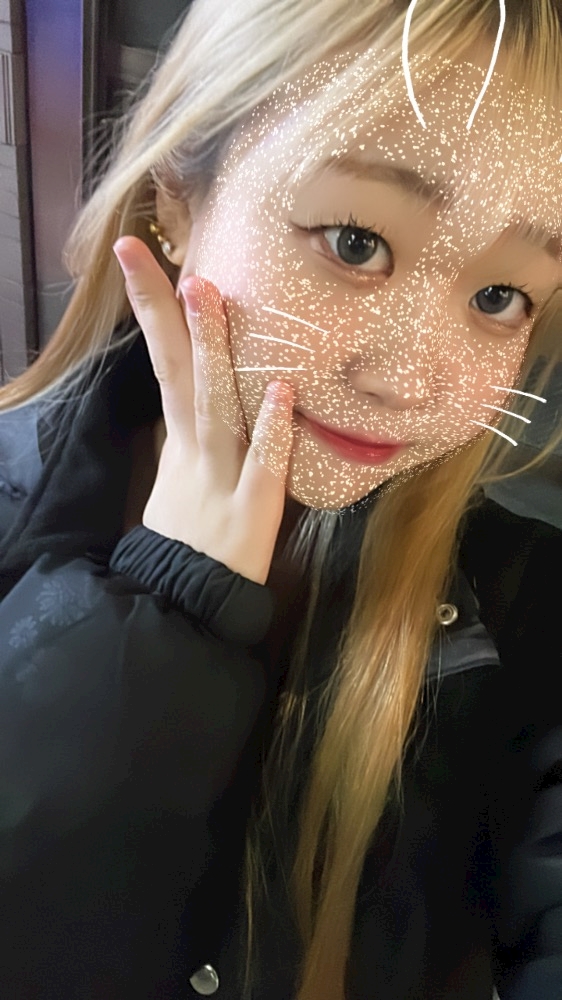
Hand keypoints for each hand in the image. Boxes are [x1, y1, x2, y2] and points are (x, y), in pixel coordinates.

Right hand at [113, 237, 294, 585]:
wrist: (188, 601)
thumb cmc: (191, 535)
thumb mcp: (183, 474)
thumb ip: (194, 430)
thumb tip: (200, 387)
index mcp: (181, 437)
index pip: (162, 361)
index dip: (149, 308)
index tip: (136, 252)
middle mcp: (195, 447)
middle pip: (177, 370)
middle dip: (163, 311)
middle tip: (148, 252)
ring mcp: (221, 475)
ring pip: (215, 405)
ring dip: (211, 349)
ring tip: (206, 292)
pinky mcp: (252, 509)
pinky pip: (264, 465)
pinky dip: (271, 430)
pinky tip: (283, 392)